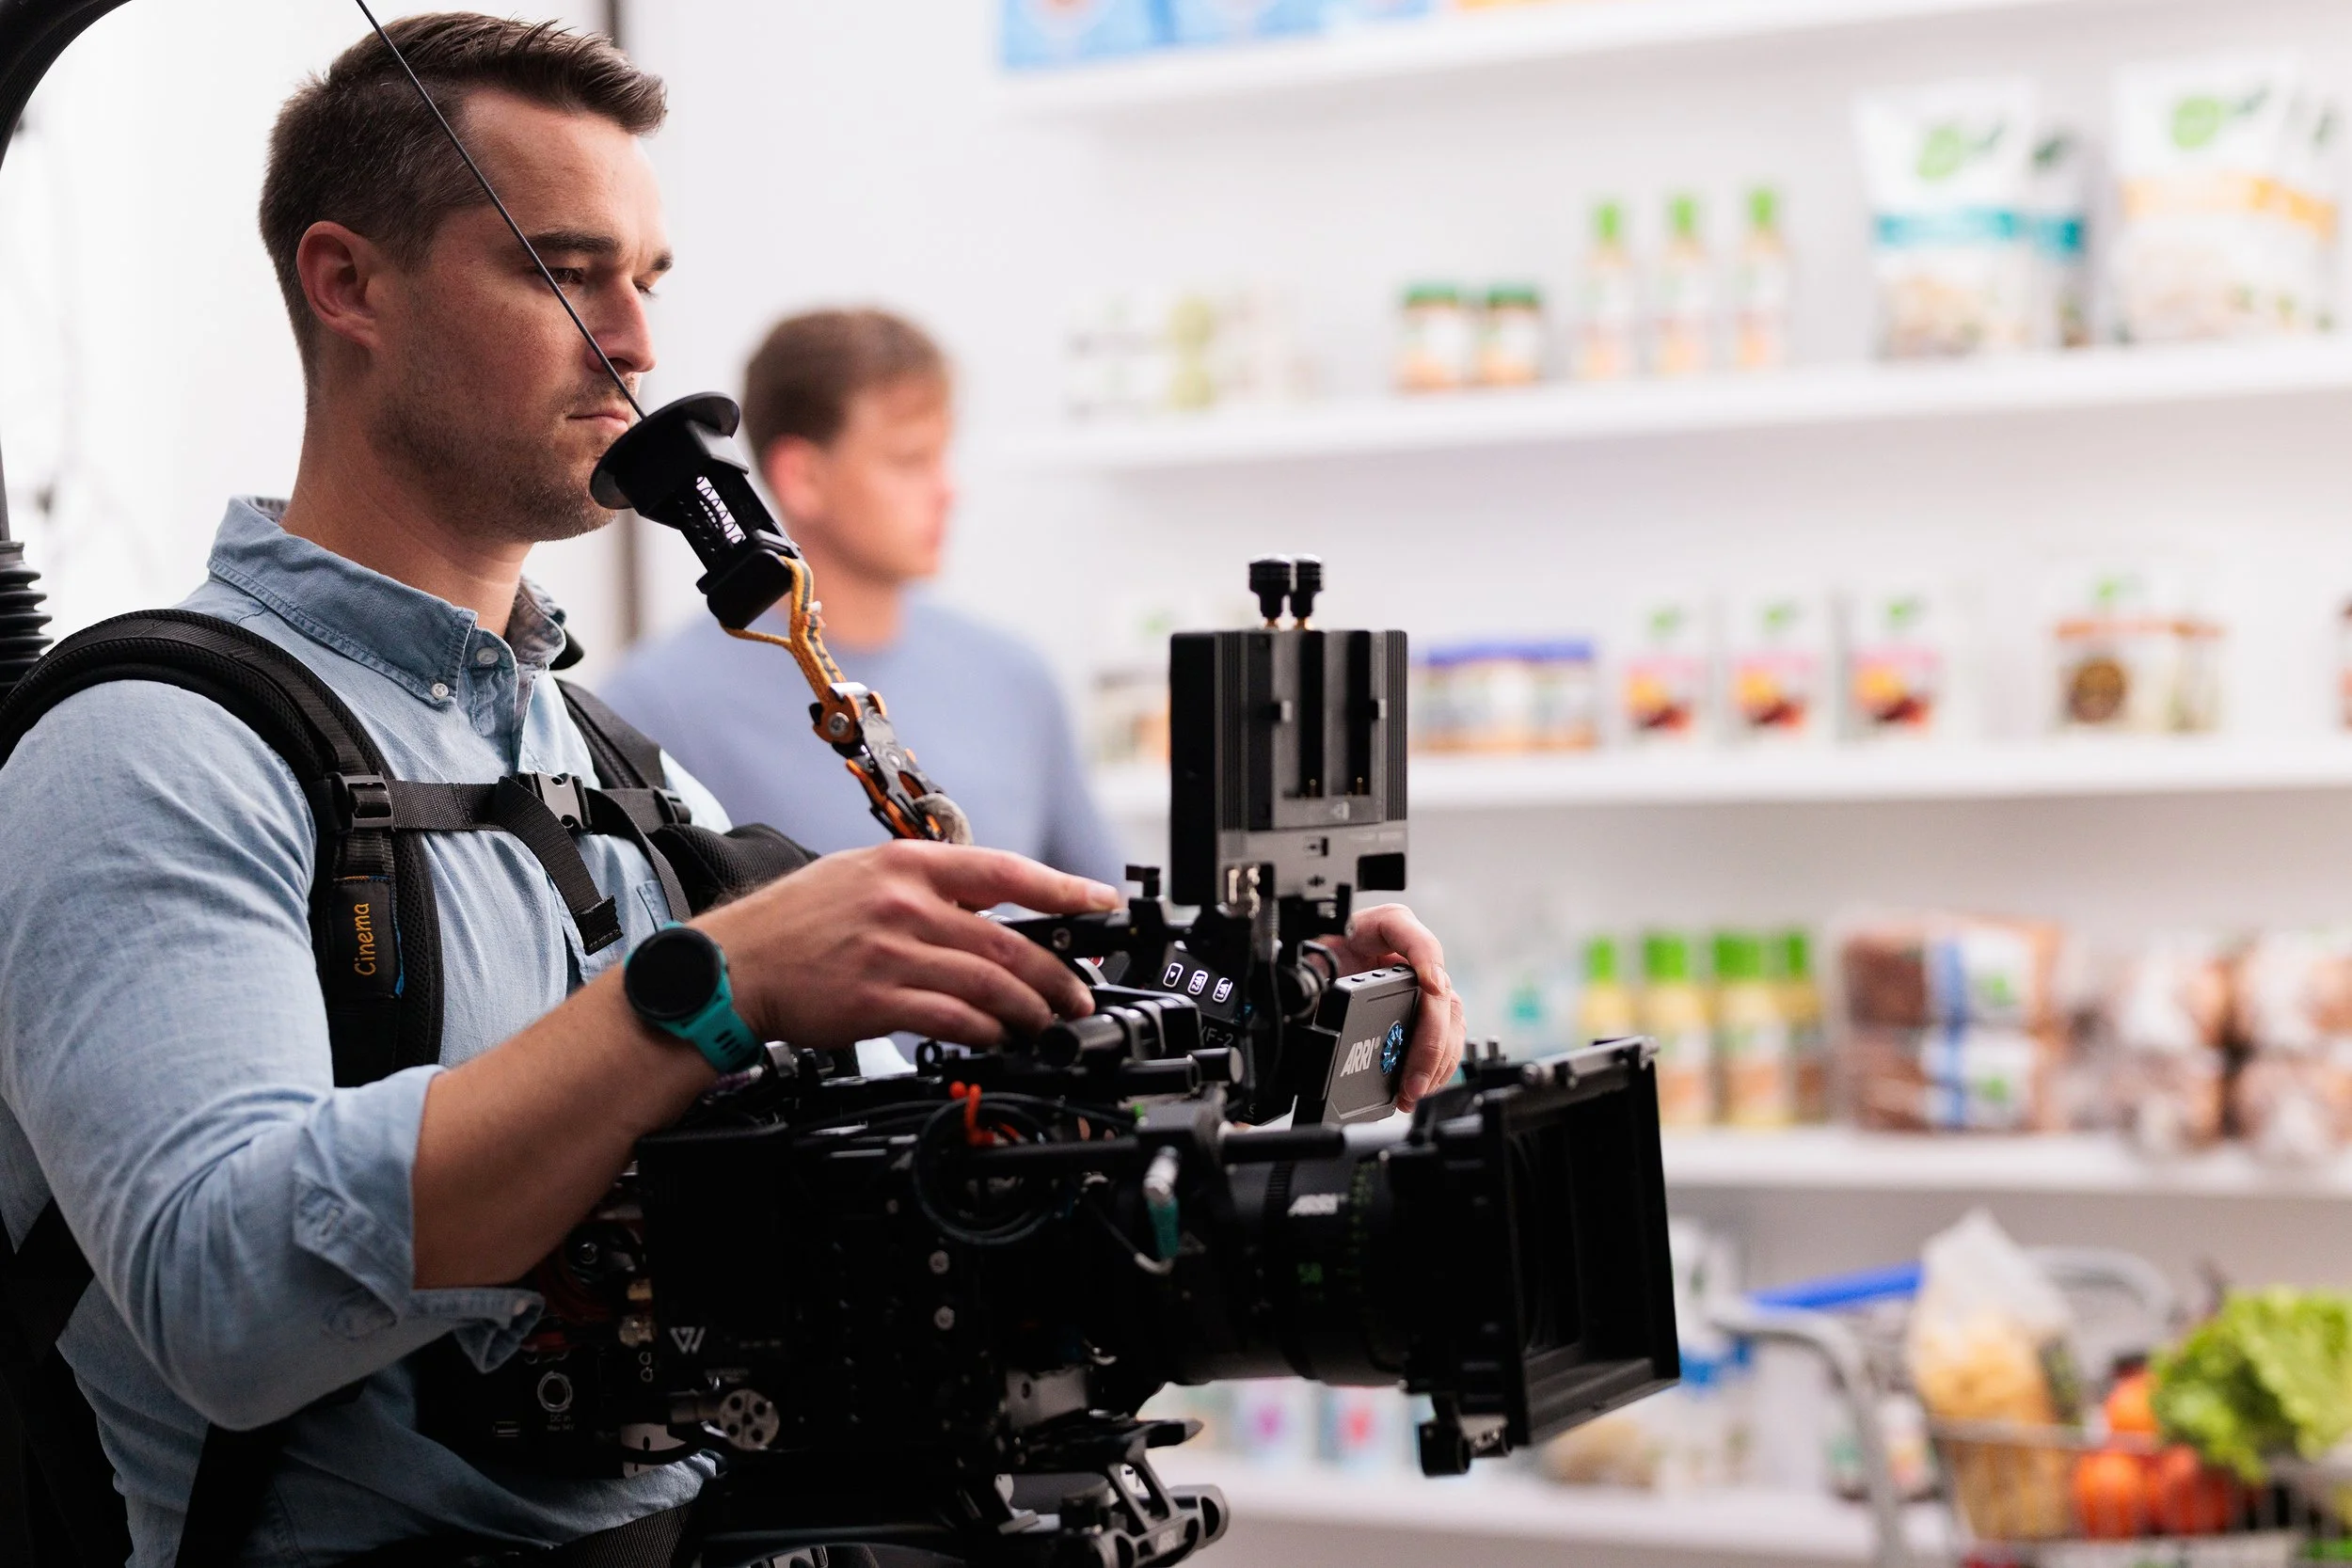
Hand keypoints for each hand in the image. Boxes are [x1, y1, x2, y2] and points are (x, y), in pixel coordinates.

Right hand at [698, 841, 1119, 1048]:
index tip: (1100, 902)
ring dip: (1028, 1010)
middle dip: (1056, 974)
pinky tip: (997, 1036)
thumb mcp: (860, 875)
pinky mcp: (878, 1001)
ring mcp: (892, 953)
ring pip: (988, 984)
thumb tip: (985, 901)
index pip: (1004, 871)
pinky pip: (952, 1018)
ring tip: (1046, 1023)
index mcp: (906, 866)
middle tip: (1078, 994)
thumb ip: (923, 884)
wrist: (733, 966)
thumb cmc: (795, 922)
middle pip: (1007, 941)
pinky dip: (985, 1030)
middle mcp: (905, 905)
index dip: (1062, 889)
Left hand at [1327, 903, 1466, 1111]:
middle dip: (1430, 1040)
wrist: (1317, 968)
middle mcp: (1412, 952)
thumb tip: (1315, 1002)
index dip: (1427, 959)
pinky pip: (1447, 1034)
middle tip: (1412, 1077)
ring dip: (1436, 1061)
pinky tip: (1421, 1085)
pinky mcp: (1426, 1006)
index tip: (1431, 984)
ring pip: (1451, 1018)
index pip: (1416, 937)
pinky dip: (1438, 1064)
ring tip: (1412, 1090)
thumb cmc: (1317, 956)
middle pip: (1440, 991)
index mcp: (1385, 926)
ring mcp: (1424, 980)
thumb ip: (1315, 973)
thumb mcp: (1313, 960)